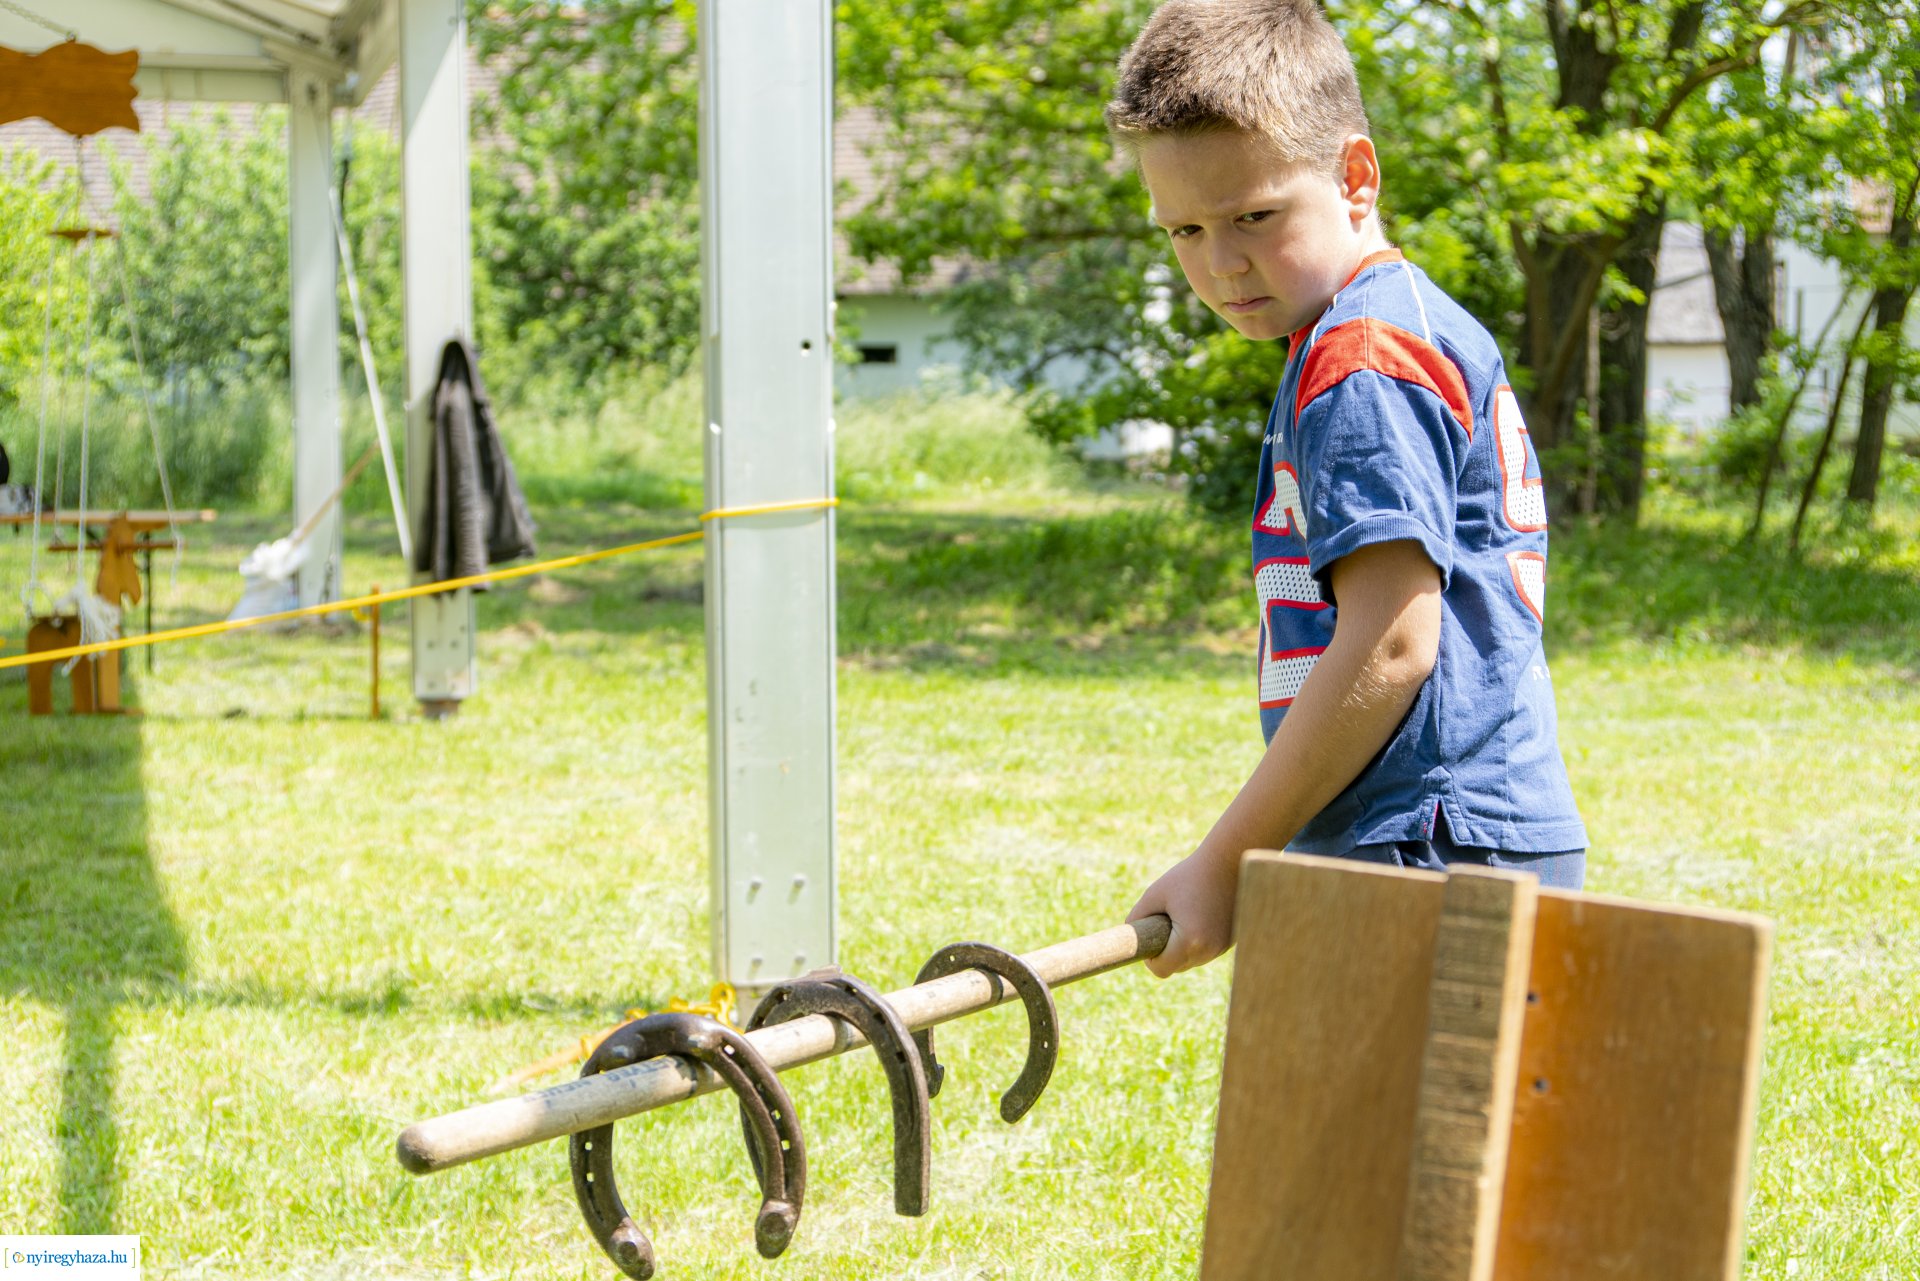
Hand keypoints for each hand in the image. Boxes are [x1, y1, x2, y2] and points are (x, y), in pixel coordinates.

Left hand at [1127, 847, 1241, 977]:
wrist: (1228, 861)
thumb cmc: (1189, 875)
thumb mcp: (1156, 893)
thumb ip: (1138, 916)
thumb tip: (1129, 936)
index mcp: (1189, 942)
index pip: (1161, 970)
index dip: (1150, 958)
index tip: (1149, 938)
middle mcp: (1208, 951)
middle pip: (1177, 967)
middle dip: (1167, 951)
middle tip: (1164, 922)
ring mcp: (1221, 948)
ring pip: (1192, 960)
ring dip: (1183, 946)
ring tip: (1184, 915)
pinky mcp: (1230, 941)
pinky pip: (1206, 951)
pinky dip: (1198, 940)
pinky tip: (1198, 916)